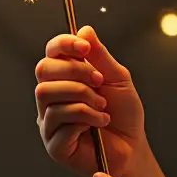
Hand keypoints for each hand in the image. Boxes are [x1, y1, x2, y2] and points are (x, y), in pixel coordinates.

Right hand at [35, 26, 144, 176]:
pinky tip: (99, 124)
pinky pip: (58, 122)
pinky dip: (85, 119)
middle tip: (99, 82)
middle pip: (43, 70)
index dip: (64, 44)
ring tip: (103, 107)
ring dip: (82, 97)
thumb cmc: (124, 113)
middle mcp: (52, 98)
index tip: (84, 48)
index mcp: (65, 79)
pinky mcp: (53, 144)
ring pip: (47, 94)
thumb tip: (85, 30)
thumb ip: (100, 56)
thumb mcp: (117, 79)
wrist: (133, 146)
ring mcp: (49, 121)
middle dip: (74, 73)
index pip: (51, 53)